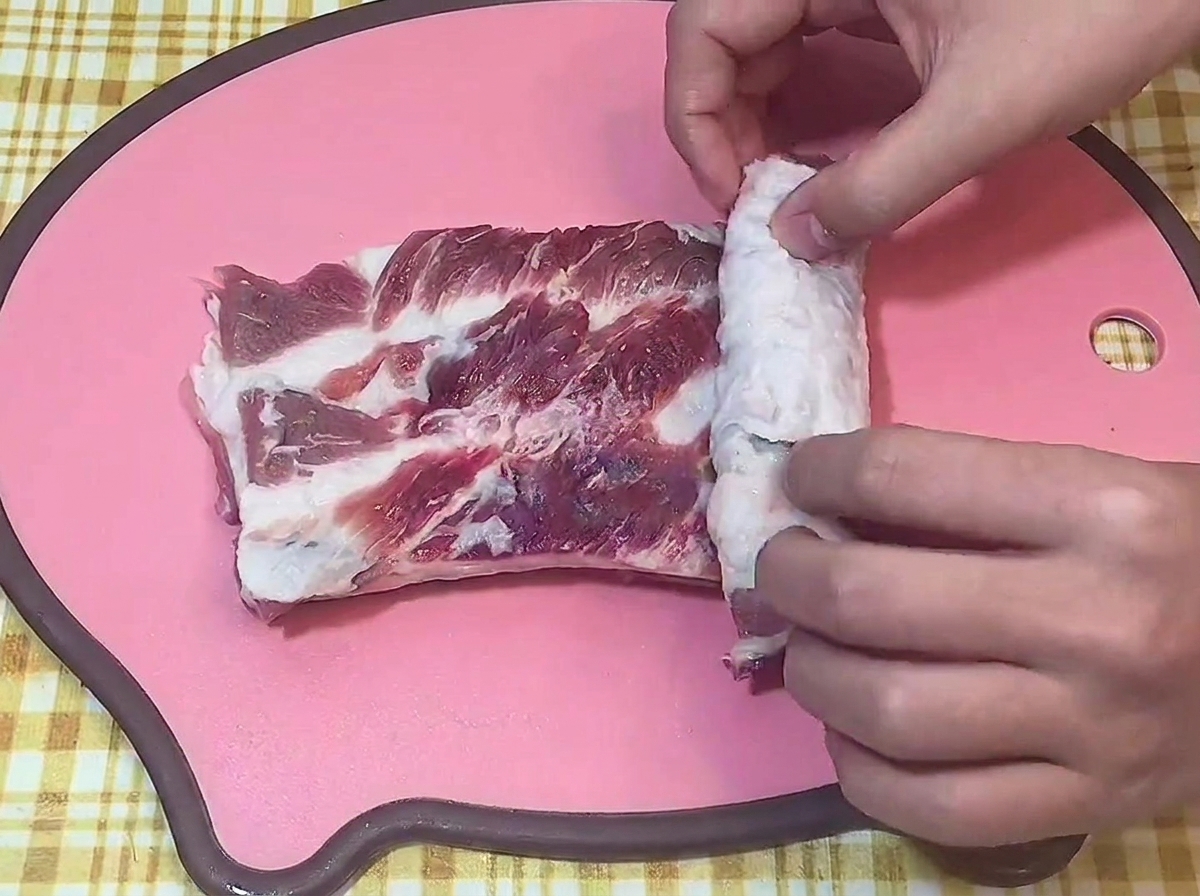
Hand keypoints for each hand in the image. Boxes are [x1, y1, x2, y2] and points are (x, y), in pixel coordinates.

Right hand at [664, 0, 1199, 259]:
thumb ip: (878, 186)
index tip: (735, 195)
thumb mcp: (979, 114)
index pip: (705, 23)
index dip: (696, 116)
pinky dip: (796, 95)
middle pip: (721, 30)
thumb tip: (791, 243)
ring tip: (776, 182)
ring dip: (751, 112)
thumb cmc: (1093, 14)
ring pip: (758, 35)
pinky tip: (813, 148)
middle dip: (719, 119)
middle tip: (752, 198)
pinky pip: (806, 37)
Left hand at [756, 425, 1199, 846]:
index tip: (799, 478)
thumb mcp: (1102, 486)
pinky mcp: (1093, 806)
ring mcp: (1094, 728)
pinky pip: (936, 808)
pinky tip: (852, 733)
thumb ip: (975, 493)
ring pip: (887, 711)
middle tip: (781, 568)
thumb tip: (831, 507)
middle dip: (790, 577)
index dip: (821, 472)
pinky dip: (863, 772)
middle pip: (870, 600)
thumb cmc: (1184, 552)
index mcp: (1105, 512)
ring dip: (812, 677)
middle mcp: (1097, 621)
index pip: (904, 476)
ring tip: (810, 650)